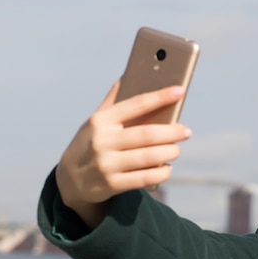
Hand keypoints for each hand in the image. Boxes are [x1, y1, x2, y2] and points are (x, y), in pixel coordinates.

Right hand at [55, 82, 191, 226]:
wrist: (70, 179)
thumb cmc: (91, 143)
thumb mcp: (96, 121)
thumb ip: (113, 101)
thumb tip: (129, 74)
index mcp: (101, 120)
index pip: (136, 104)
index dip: (160, 96)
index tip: (179, 90)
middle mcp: (102, 141)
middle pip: (147, 134)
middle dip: (172, 132)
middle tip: (186, 132)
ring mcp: (106, 164)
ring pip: (149, 157)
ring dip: (169, 152)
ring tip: (177, 149)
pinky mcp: (112, 184)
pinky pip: (145, 178)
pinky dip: (162, 172)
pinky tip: (167, 167)